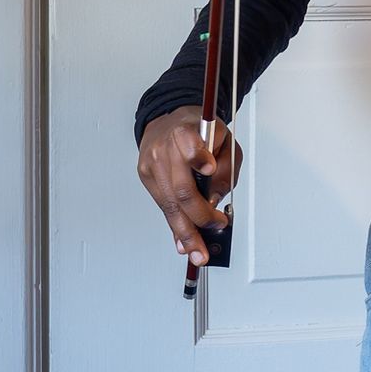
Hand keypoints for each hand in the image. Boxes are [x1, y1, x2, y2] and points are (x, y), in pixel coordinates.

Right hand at [136, 105, 241, 267]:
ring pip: (169, 204)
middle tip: (215, 230)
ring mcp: (152, 164)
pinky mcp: (145, 176)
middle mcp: (166, 148)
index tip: (209, 168)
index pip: (190, 143)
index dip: (198, 157)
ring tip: (198, 250)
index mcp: (187, 131)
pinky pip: (163, 205)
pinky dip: (175, 225)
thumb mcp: (225, 141)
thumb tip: (215, 200)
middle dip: (199, 217)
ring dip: (185, 232)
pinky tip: (183, 240)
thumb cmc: (203, 132)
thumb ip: (225, 167)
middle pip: (181, 188)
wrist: (170, 121)